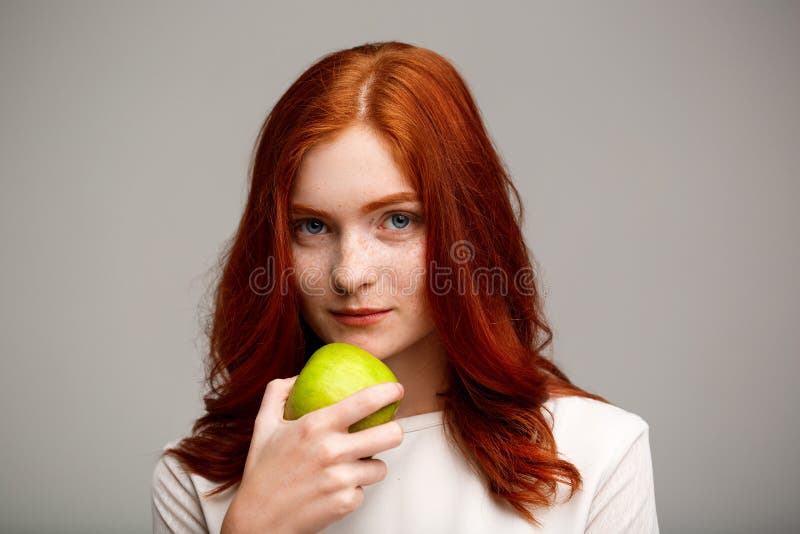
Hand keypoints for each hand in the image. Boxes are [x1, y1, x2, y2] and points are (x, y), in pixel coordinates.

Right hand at [220, 376, 404, 533]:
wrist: (258, 520)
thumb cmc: (261, 471)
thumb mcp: (263, 425)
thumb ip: (278, 393)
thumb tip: (298, 376)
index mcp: (316, 426)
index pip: (365, 401)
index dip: (389, 391)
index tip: (396, 389)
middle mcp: (332, 450)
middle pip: (391, 434)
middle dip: (395, 429)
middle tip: (388, 429)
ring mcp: (341, 479)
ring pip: (381, 466)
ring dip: (370, 465)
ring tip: (350, 465)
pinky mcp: (346, 502)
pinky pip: (364, 490)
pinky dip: (353, 489)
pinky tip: (334, 488)